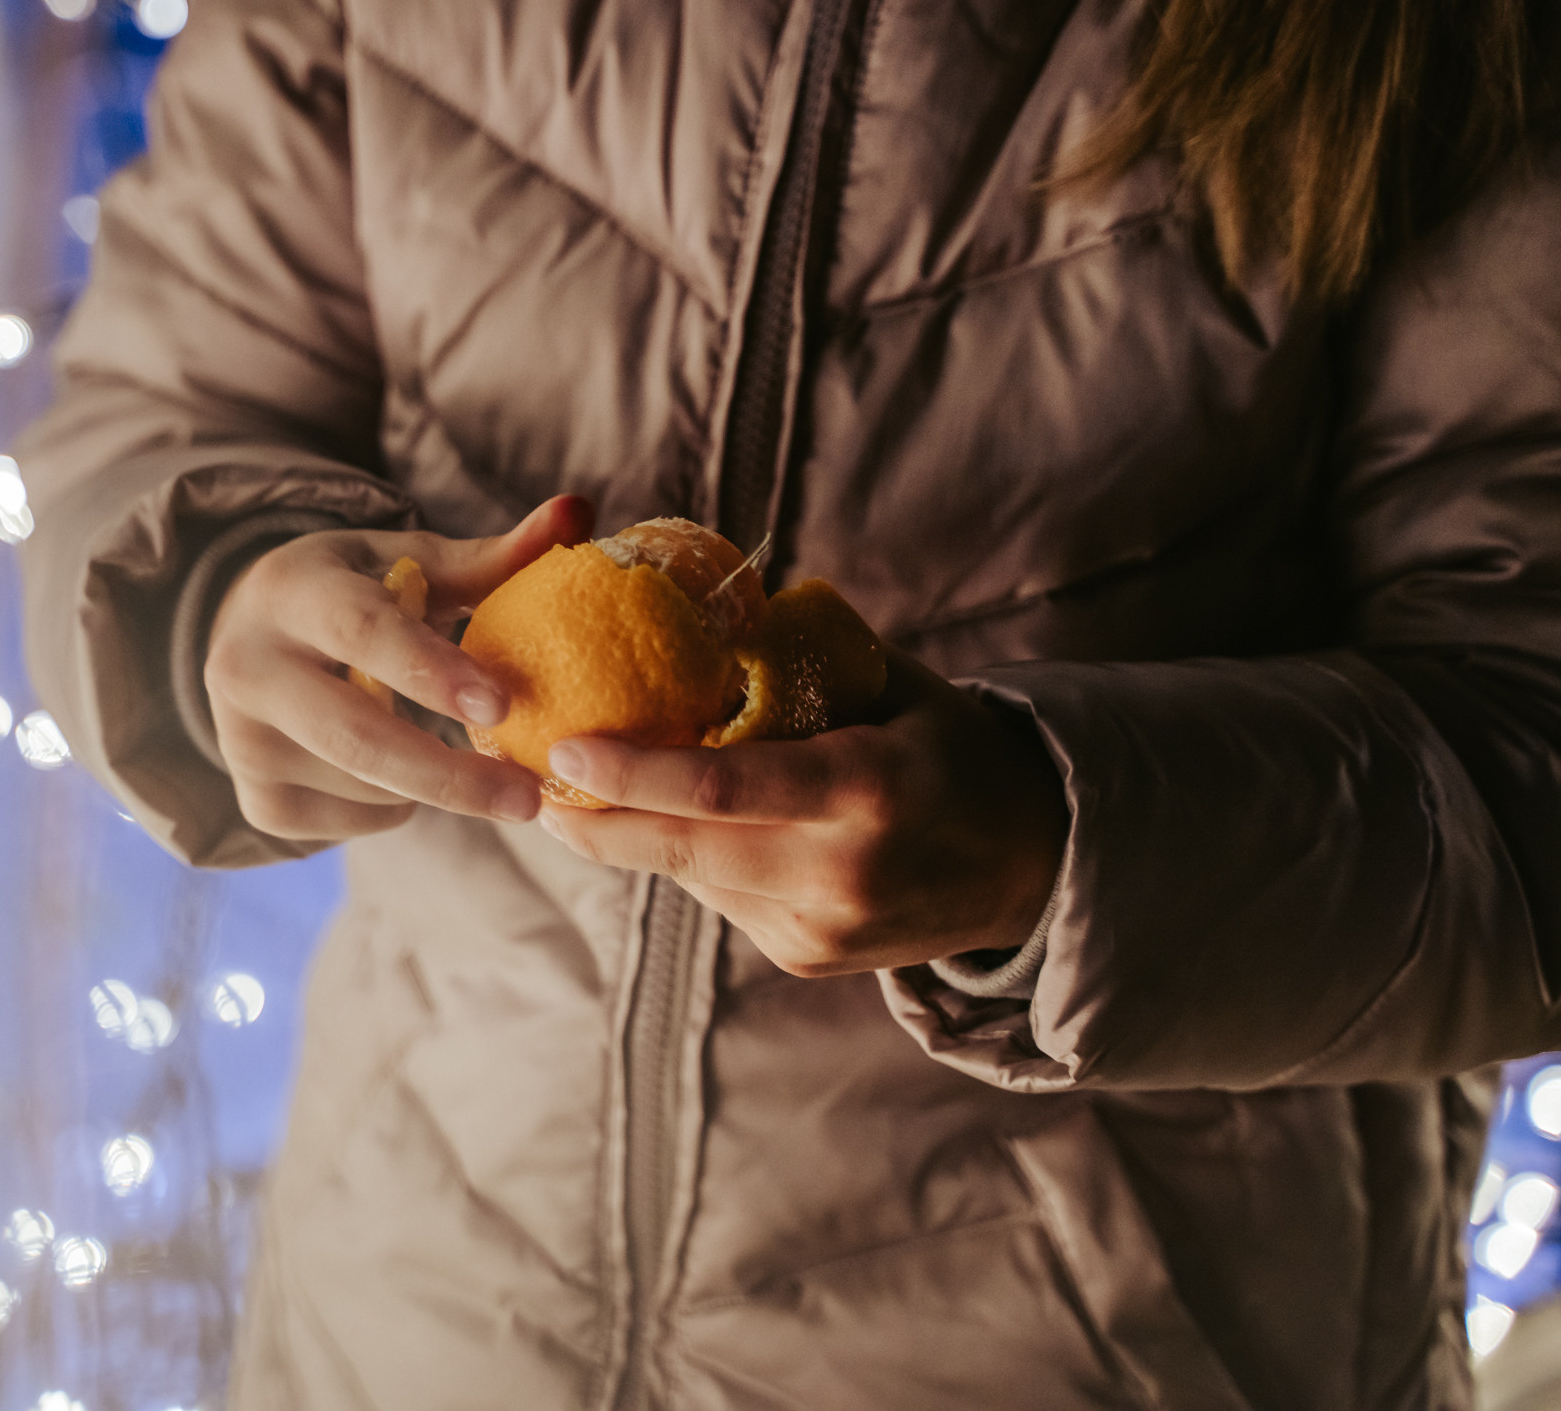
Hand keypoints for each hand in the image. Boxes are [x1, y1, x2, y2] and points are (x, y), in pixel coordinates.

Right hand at [206, 495, 593, 840]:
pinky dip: (395, 810)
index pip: (362, 633)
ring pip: (359, 786)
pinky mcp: (254, 797)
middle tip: (527, 798)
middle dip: (447, 775)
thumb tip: (580, 512)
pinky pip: (348, 824)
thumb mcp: (408, 562)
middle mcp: (247, 664)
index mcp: (292, 590)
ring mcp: (240, 738)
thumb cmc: (355, 593)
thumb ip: (492, 555)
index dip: (432, 670)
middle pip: (354, 735)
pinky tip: (395, 772)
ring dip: (429, 785)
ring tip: (457, 758)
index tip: (501, 706)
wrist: (246, 638)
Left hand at [537, 649, 1066, 975]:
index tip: (565, 747)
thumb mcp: (892, 688)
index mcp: (865, 791)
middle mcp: (839, 874)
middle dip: (593, 819)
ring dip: (635, 834)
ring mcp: (821, 930)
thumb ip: (801, 660)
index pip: (723, 789)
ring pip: (692, 876)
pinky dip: (691, 858)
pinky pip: (721, 899)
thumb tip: (695, 601)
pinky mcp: (806, 961)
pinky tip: (677, 823)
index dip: (634, 772)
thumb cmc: (949, 747)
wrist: (1034, 864)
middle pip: (683, 850)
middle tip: (526, 784)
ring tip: (582, 788)